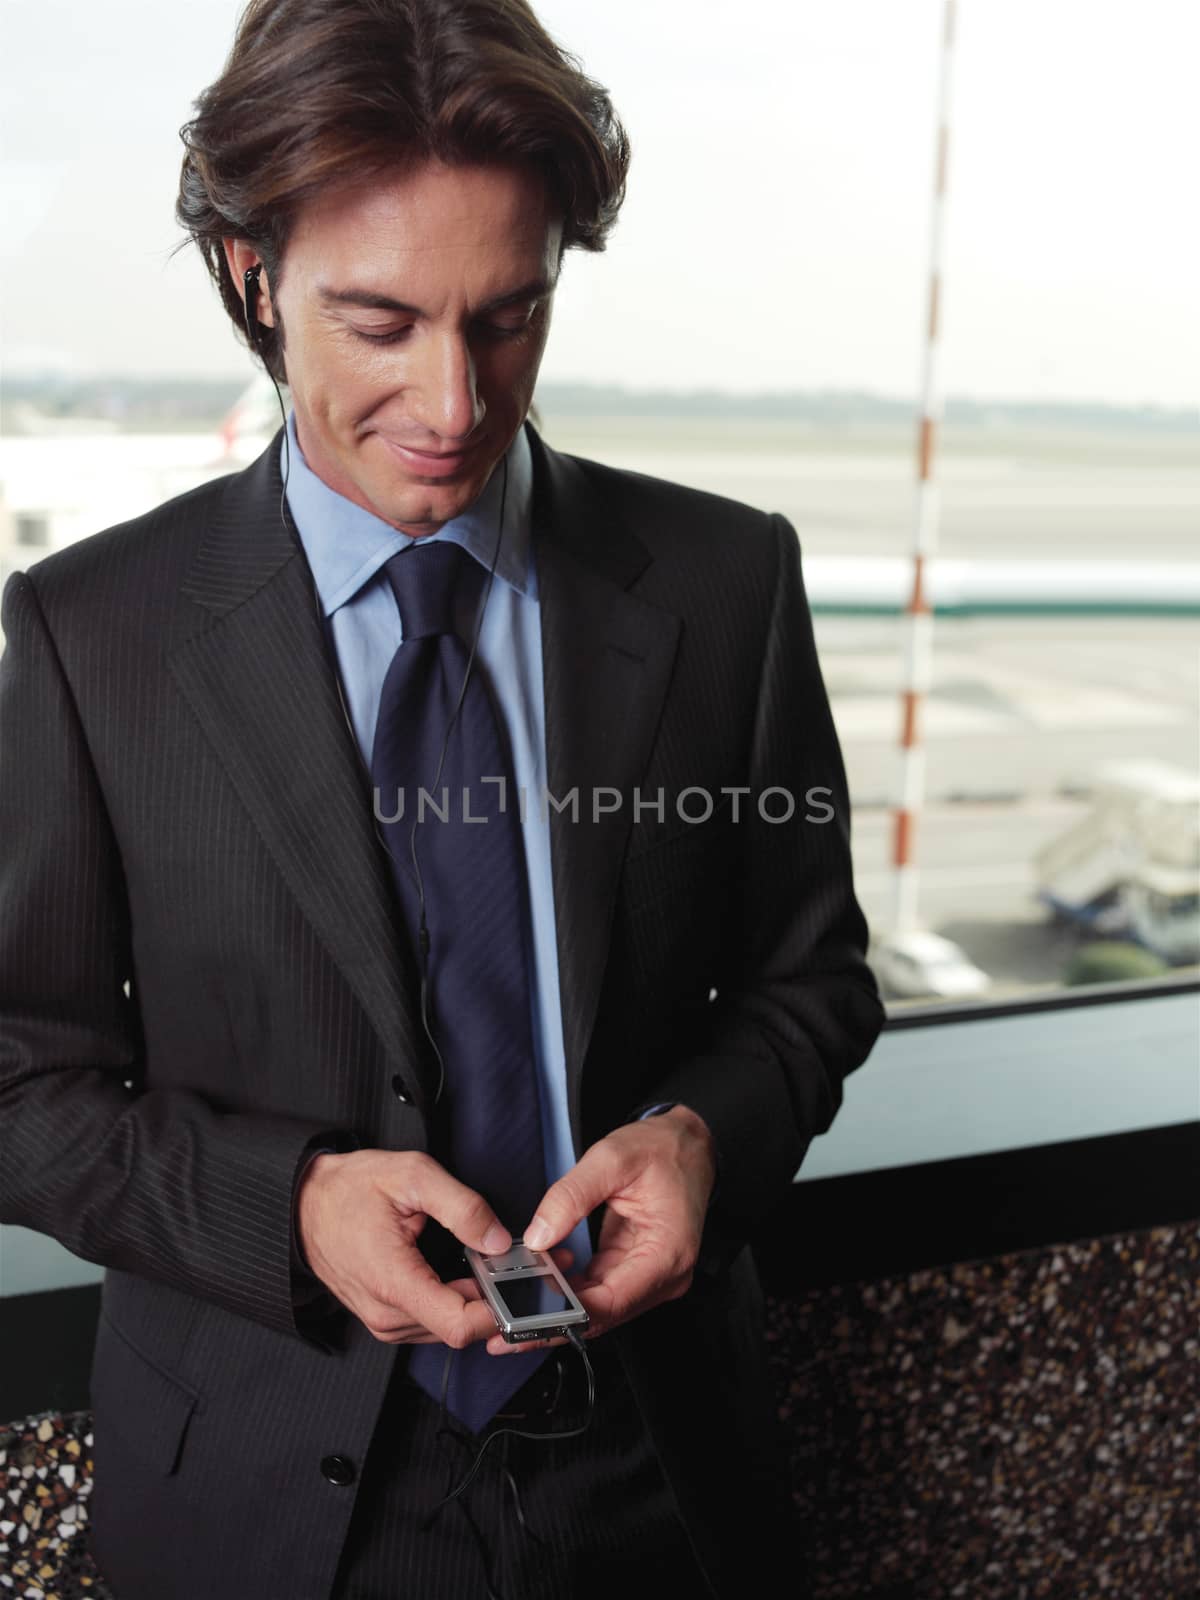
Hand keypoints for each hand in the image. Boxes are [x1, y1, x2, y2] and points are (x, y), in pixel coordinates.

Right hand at [296, 1148, 572, 1345]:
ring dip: (485, 1300)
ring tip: (512, 1264)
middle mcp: (389, 1315)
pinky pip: (435, 1318)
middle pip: (463, 1326)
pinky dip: (462, 1299)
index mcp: (394, 1284)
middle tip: (539, 1267)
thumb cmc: (349, 1189)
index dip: (502, 1312)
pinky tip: (480, 1272)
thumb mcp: (412, 1176)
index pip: (460, 1325)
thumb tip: (499, 1239)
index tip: (529, 1289)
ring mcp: (387, 1320)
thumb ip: (462, 1207)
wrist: (303, 1204)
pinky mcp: (388, 1316)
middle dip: (503, 1300)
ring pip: (451, 1325)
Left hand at [485, 1104, 717, 1355]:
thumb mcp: (611, 1159)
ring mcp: (651, 1277)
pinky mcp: (636, 1270)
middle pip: (602, 1316)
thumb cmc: (662, 1149)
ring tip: (509, 1313)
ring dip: (556, 1313)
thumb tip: (537, 1236)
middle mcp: (664, 1275)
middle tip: (502, 1331)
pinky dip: (568, 1293)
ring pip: (598, 1309)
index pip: (611, 1303)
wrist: (689, 1143)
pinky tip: (537, 1288)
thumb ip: (570, 1196)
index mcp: (667, 1253)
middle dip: (552, 1324)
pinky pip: (599, 1291)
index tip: (524, 1321)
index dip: (565, 1317)